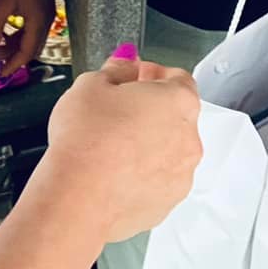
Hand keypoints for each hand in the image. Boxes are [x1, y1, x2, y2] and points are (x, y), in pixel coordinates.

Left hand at [0, 0, 55, 77]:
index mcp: (38, 23)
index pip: (27, 52)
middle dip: (13, 55)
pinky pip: (32, 24)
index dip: (13, 64)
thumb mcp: (1, 4)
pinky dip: (19, 30)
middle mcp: (46, 19)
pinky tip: (6, 25)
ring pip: (32, 35)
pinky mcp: (43, 1)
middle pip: (32, 46)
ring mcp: (46, 10)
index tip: (2, 73)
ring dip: (15, 42)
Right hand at [41, 49, 202, 244]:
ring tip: (110, 146)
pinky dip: (140, 175)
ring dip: (147, 144)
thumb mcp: (91, 85)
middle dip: (149, 110)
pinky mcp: (166, 204)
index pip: (178, 78)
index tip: (132, 77)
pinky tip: (111, 173)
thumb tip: (126, 63)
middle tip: (116, 110)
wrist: (78, 200)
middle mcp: (189, 138)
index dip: (152, 74)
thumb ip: (117, 69)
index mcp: (178, 101)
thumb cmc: (86, 139)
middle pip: (175, 116)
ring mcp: (181, 175)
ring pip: (167, 151)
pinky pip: (156, 181)